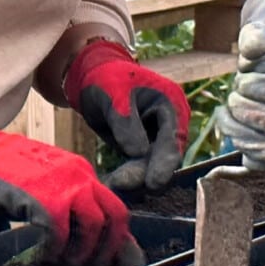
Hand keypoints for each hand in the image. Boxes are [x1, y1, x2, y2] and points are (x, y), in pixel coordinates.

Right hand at [0, 100, 140, 265]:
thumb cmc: (5, 174)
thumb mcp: (47, 188)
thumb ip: (71, 209)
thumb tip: (90, 237)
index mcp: (82, 172)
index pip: (115, 209)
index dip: (117, 242)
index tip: (108, 265)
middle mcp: (79, 175)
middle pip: (113, 217)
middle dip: (105, 252)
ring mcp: (62, 184)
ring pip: (92, 225)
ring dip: (81, 254)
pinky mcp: (40, 196)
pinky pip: (59, 232)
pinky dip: (52, 252)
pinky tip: (40, 258)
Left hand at [64, 39, 190, 191]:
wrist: (91, 79)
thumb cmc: (106, 78)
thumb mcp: (114, 93)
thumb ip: (126, 121)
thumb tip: (139, 152)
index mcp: (171, 103)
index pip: (173, 137)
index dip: (165, 162)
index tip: (153, 183)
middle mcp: (169, 123)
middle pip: (165, 155)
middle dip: (146, 173)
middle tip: (125, 186)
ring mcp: (157, 137)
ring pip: (151, 165)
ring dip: (134, 177)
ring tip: (113, 186)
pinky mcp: (143, 149)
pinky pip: (138, 166)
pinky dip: (127, 175)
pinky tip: (111, 185)